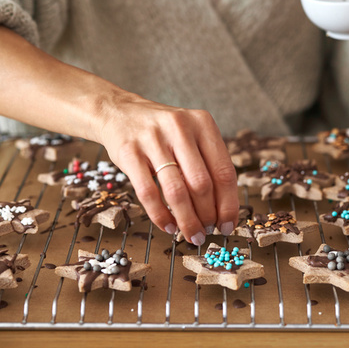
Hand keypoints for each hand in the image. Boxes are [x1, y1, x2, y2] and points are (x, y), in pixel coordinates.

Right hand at [96, 95, 239, 245]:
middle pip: (202, 184)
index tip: (228, 224)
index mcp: (203, 124)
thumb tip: (222, 210)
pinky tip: (168, 226)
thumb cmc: (163, 133)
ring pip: (176, 192)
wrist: (119, 112)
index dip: (228, 204)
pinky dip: (160, 215)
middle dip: (208, 215)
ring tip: (192, 235)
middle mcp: (180, 128)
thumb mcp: (191, 136)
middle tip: (208, 231)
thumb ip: (207, 164)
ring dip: (187, 220)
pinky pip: (148, 192)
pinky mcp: (129, 152)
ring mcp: (153, 139)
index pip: (224, 171)